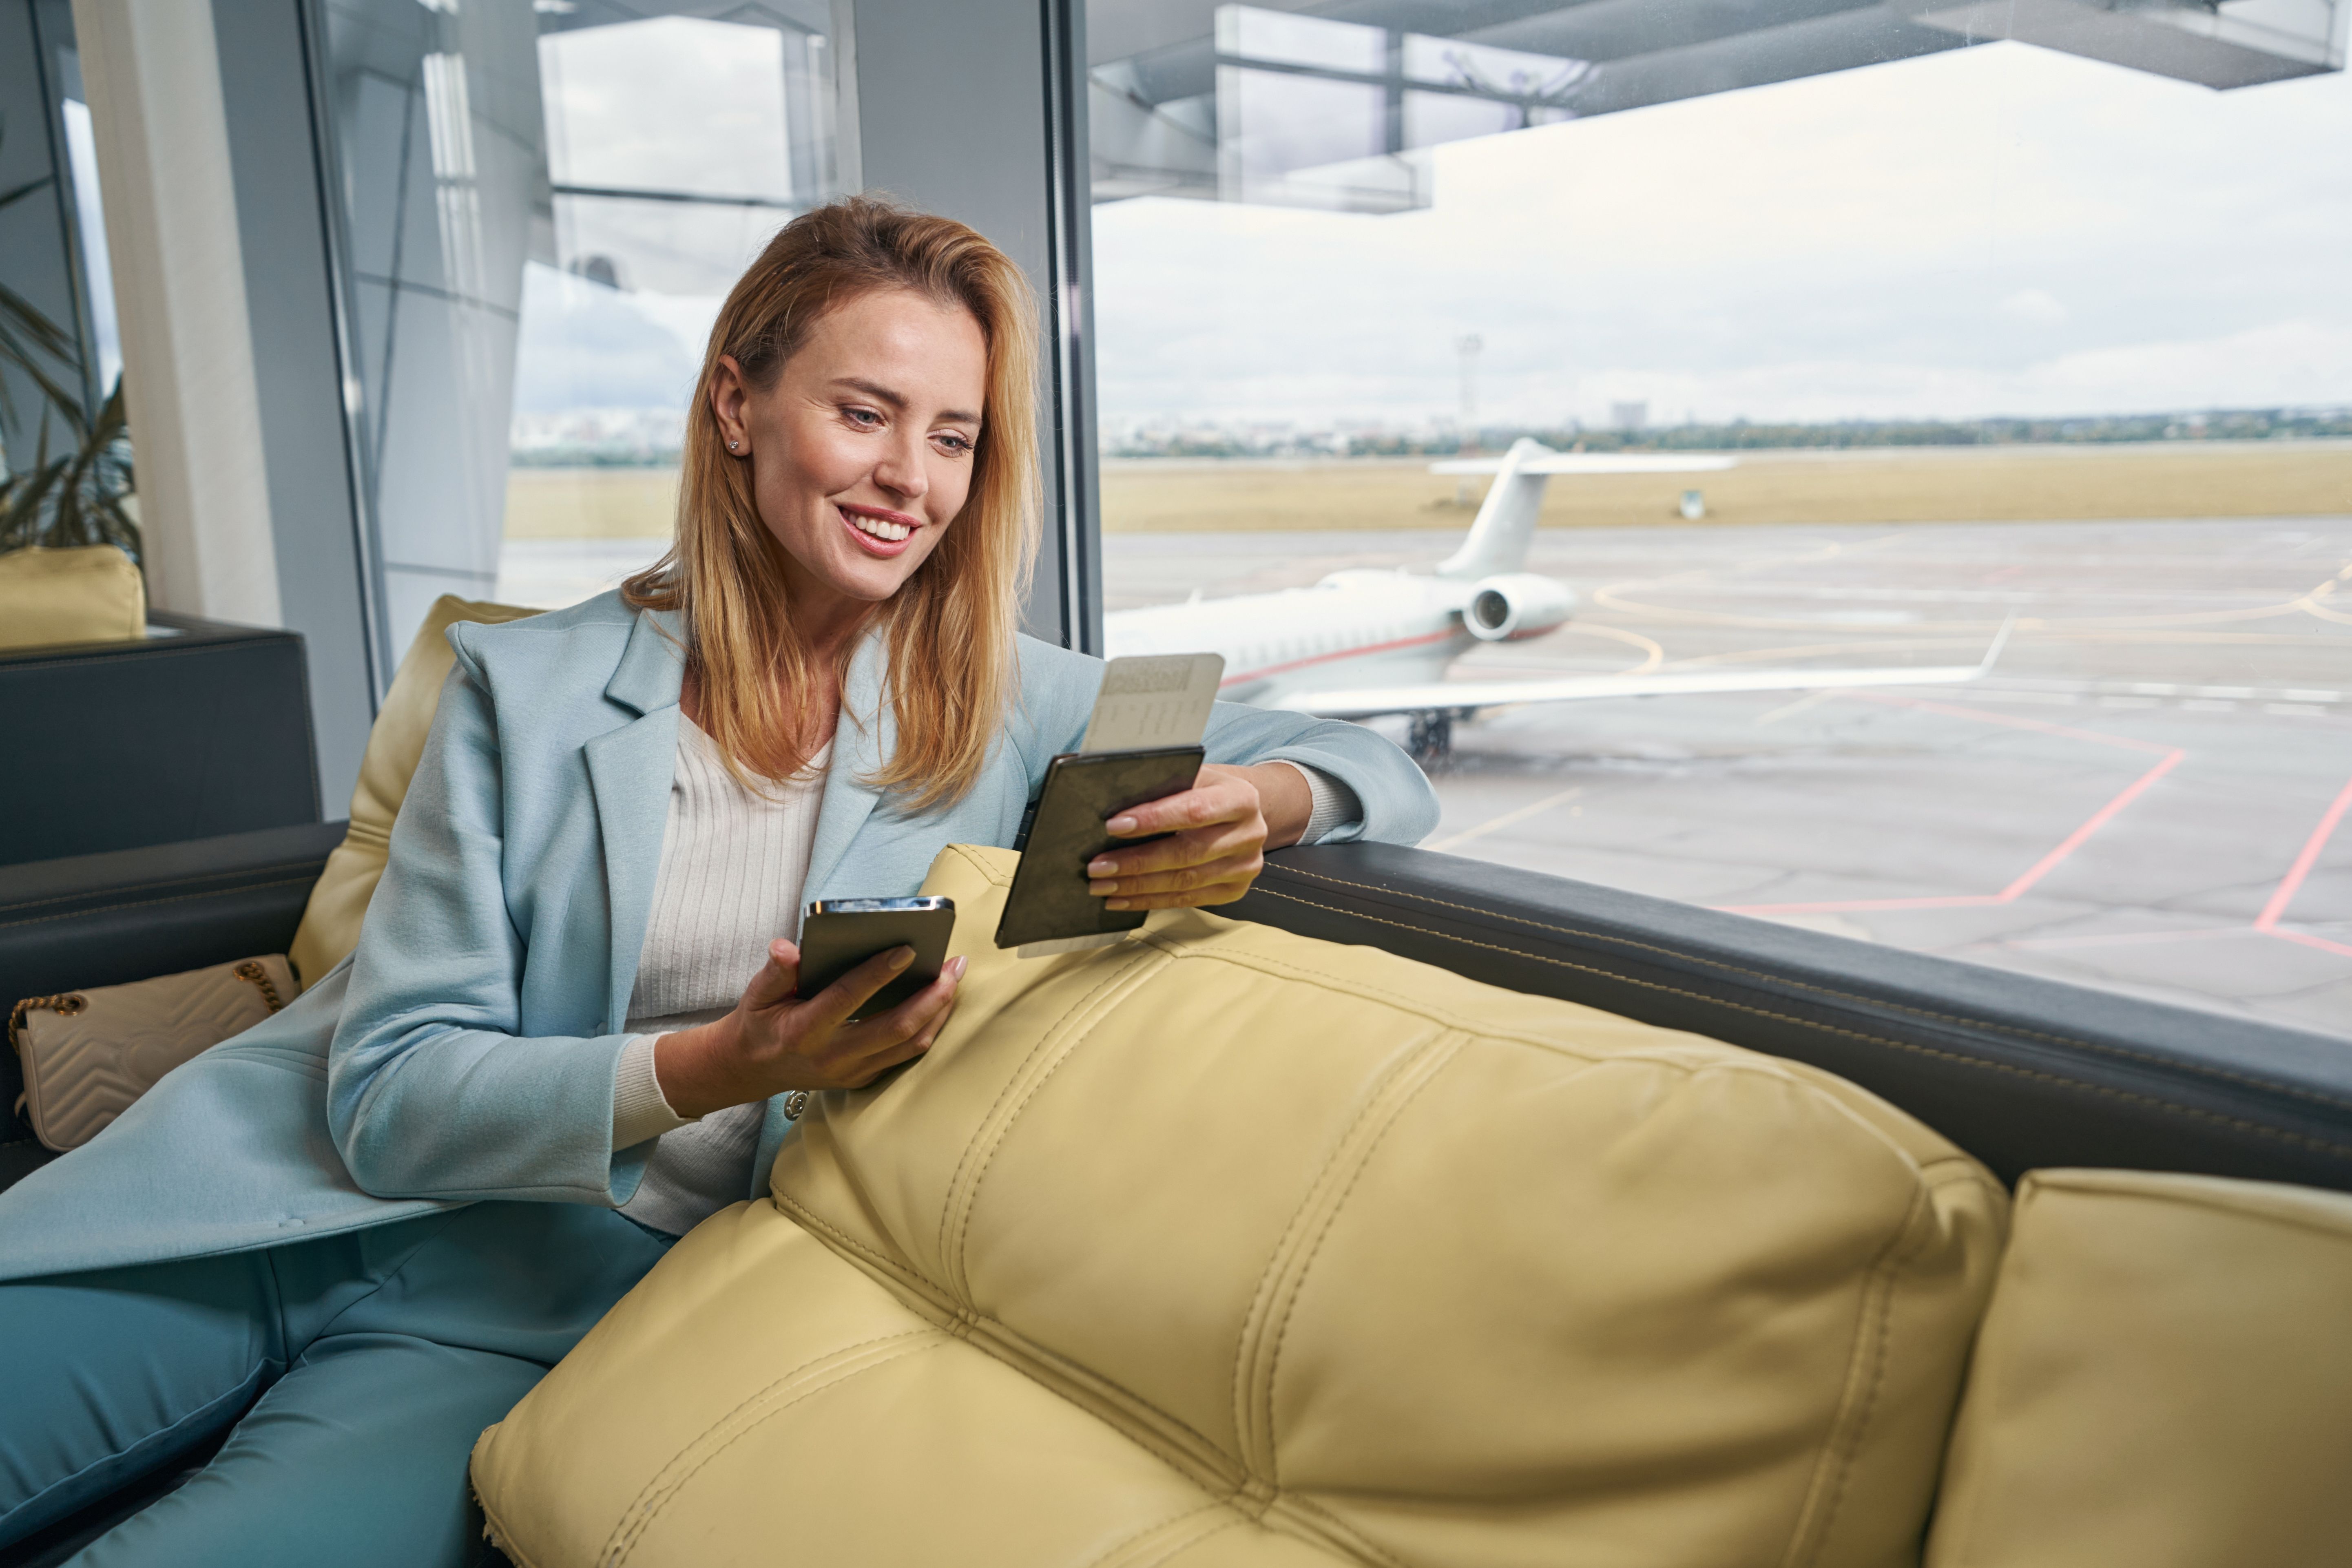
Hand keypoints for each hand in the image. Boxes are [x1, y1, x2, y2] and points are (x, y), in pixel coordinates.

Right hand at [653, 940, 965, 1118]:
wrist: (750, 1070)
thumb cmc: (759, 1023)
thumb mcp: (757, 994)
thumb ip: (775, 971)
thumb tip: (789, 947)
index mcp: (803, 1031)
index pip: (847, 999)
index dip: (877, 974)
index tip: (907, 949)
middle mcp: (832, 1056)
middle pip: (895, 1028)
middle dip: (931, 997)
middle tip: (954, 965)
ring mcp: (850, 1072)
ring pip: (909, 1046)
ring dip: (938, 1012)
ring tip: (955, 979)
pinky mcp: (862, 1078)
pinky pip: (905, 1056)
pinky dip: (928, 1029)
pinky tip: (941, 1003)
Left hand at [1084, 762, 1307, 911]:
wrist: (1241, 811)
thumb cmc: (1205, 790)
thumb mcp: (1192, 776)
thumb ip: (1162, 786)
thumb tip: (1111, 803)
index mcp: (1241, 798)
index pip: (1193, 811)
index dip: (1153, 820)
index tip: (1113, 825)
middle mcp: (1250, 834)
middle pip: (1187, 853)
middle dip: (1136, 862)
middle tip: (1097, 867)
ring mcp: (1245, 866)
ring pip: (1185, 882)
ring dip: (1137, 886)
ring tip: (1102, 885)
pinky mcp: (1235, 890)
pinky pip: (1187, 900)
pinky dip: (1151, 901)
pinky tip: (1122, 899)